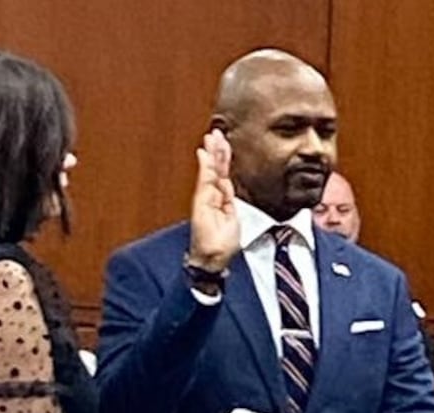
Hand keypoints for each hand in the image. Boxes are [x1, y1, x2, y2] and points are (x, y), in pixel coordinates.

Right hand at [189, 131, 239, 272]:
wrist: (213, 258)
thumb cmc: (222, 245)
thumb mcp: (233, 218)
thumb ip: (229, 200)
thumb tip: (226, 184)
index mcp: (220, 200)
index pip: (222, 175)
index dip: (224, 160)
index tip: (224, 144)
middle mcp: (211, 196)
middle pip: (215, 169)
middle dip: (217, 150)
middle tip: (217, 132)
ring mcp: (205, 197)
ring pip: (210, 170)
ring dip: (212, 152)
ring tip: (213, 136)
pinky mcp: (200, 200)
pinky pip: (204, 179)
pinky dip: (205, 164)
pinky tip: (204, 152)